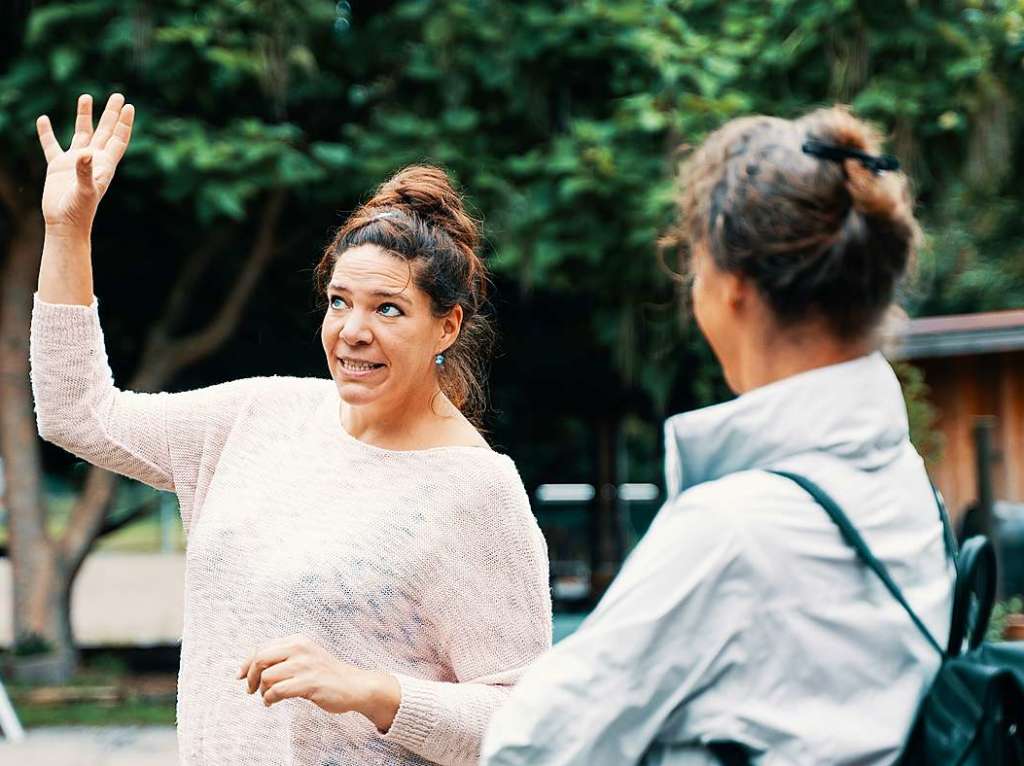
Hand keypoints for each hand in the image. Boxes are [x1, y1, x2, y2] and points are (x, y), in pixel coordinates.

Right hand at [36, 93, 134, 234]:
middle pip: (105, 131)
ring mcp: (75, 162)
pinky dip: (47, 132)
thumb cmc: (79, 211)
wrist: (64, 224)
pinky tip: (43, 119)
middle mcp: (92, 160)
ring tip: (86, 96)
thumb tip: (85, 153)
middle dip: (112, 114)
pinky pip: (52, 145)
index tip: (130, 107)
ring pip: (82, 133)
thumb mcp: (85, 191)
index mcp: (105, 165)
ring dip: (84, 115)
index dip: (124, 124)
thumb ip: (85, 171)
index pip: (118, 139)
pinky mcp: (58, 166)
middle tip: (118, 95)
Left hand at [237, 634, 401, 731]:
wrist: (354, 685)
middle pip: (260, 659)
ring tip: (267, 697)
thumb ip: (281, 657)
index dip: (246, 663)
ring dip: (262, 691)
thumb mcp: (304, 657)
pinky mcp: (310, 683)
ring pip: (267, 677)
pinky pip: (277, 691)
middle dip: (250, 677)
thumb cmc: (325, 674)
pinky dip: (269, 699)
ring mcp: (305, 665)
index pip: (262, 648)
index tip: (240, 676)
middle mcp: (300, 648)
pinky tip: (272, 702)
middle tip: (250, 690)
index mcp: (298, 640)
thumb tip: (248, 668)